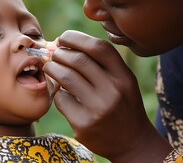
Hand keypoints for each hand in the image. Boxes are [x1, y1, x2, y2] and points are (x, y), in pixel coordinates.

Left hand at [43, 30, 171, 161]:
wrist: (132, 143)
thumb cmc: (122, 105)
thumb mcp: (122, 82)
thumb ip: (99, 64)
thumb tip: (62, 43)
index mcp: (124, 77)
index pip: (98, 48)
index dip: (76, 38)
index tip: (63, 38)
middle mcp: (113, 91)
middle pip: (78, 60)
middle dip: (59, 53)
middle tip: (53, 55)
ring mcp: (98, 108)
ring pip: (65, 77)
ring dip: (52, 68)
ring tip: (50, 68)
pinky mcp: (84, 124)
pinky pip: (61, 99)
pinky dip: (56, 92)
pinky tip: (61, 93)